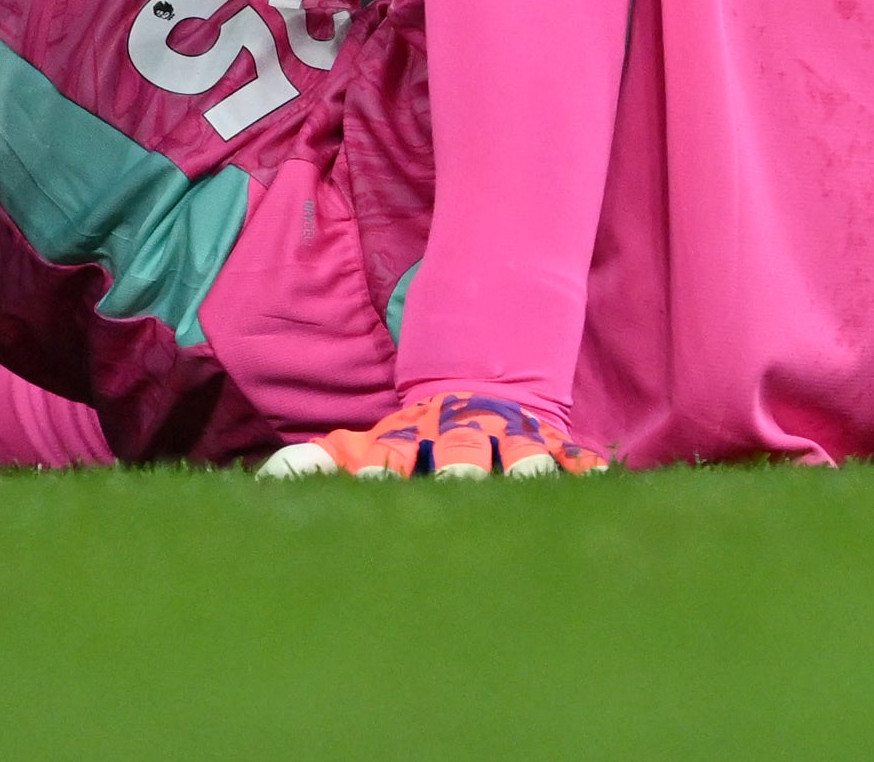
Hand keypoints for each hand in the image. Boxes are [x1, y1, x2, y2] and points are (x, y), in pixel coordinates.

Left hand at [258, 391, 608, 478]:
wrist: (478, 386)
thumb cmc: (415, 435)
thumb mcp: (368, 442)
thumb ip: (323, 461)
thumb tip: (272, 479)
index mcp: (416, 439)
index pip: (395, 456)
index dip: (387, 469)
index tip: (379, 486)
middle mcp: (465, 438)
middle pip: (464, 455)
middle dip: (462, 470)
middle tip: (459, 486)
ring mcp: (510, 440)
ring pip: (522, 455)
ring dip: (527, 469)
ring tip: (531, 482)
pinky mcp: (552, 447)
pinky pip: (576, 461)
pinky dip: (589, 471)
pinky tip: (601, 483)